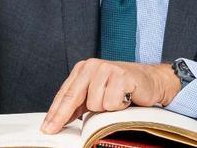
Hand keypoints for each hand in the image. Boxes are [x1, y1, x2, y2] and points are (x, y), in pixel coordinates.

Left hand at [41, 59, 177, 133]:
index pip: (65, 94)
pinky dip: (118, 106)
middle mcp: (92, 66)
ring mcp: (106, 69)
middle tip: (52, 130)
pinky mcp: (121, 76)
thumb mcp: (96, 94)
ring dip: (106, 109)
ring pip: (94, 103)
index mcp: (83, 69)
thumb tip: (60, 119)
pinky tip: (124, 98)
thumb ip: (79, 103)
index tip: (47, 127)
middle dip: (62, 116)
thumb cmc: (121, 88)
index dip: (55, 112)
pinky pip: (111, 103)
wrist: (149, 80)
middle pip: (72, 97)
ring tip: (115, 101)